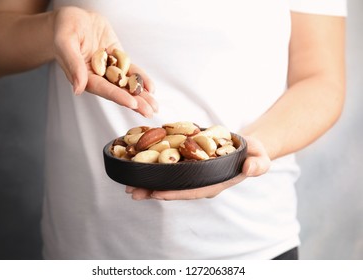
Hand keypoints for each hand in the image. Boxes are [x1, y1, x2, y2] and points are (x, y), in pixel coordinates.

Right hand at [53, 6, 157, 117]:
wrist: (74, 18)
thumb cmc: (64, 28)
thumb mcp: (65, 42)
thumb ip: (73, 64)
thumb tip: (78, 89)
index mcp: (82, 76)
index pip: (103, 89)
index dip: (118, 96)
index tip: (132, 103)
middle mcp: (97, 76)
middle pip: (118, 91)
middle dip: (135, 102)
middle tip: (150, 112)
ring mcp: (109, 69)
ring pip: (127, 84)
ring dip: (141, 96)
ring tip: (155, 107)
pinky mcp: (118, 60)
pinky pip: (131, 71)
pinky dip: (142, 79)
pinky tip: (151, 88)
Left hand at [125, 136, 270, 199]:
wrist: (246, 147)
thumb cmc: (253, 154)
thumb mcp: (260, 158)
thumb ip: (257, 164)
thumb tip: (249, 169)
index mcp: (215, 183)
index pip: (193, 191)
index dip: (175, 193)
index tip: (157, 193)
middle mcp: (201, 181)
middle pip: (175, 189)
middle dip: (154, 191)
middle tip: (133, 192)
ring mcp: (194, 174)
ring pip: (169, 180)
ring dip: (149, 183)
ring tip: (129, 184)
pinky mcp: (190, 163)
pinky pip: (171, 167)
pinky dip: (155, 167)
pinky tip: (140, 167)